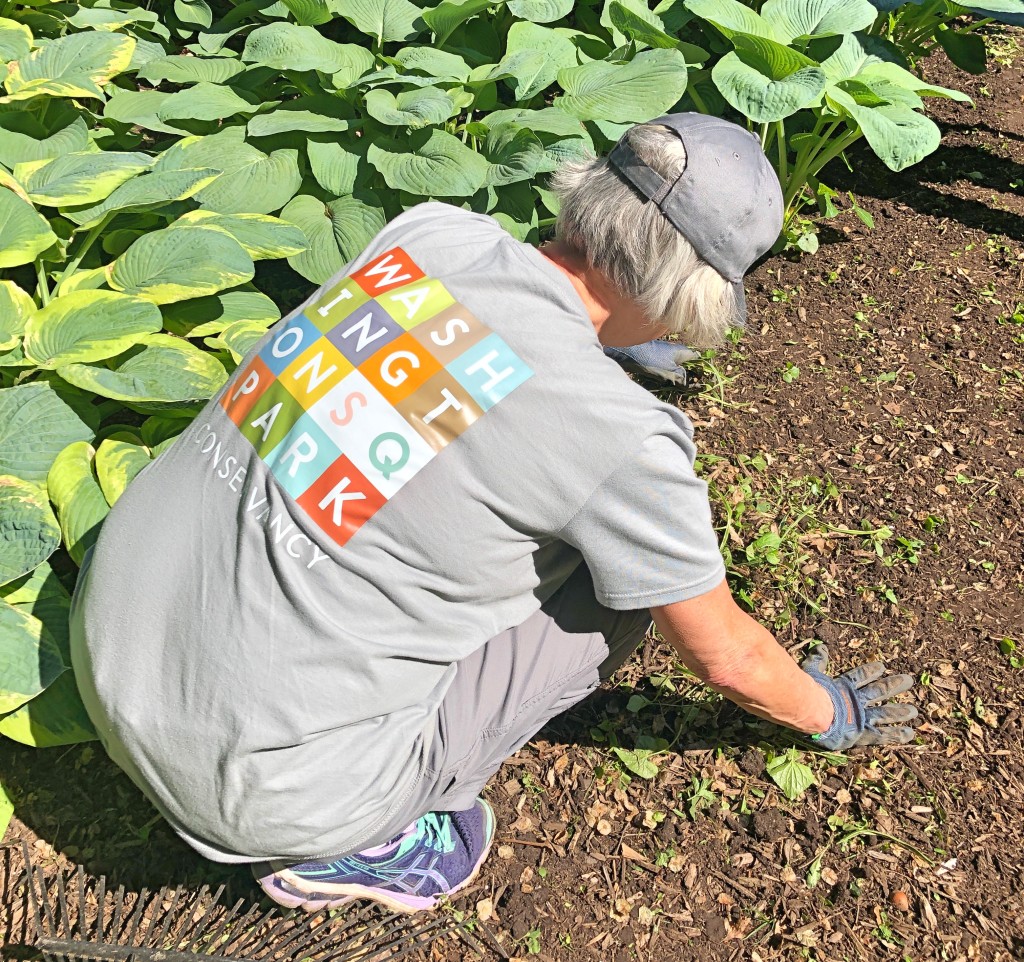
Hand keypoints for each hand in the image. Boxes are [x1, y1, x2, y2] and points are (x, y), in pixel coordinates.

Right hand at [801, 646, 917, 750]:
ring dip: (900, 711)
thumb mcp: (811, 673)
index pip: (859, 677)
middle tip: (908, 680)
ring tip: (914, 711)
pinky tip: (909, 733)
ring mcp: (862, 717)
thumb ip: (817, 661)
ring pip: (885, 713)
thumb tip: (821, 646)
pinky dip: (897, 734)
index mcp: (843, 688)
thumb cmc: (811, 693)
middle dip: (893, 686)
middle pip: (879, 691)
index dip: (869, 671)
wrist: (815, 712)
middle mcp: (856, 701)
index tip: (882, 666)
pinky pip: (884, 735)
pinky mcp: (865, 732)